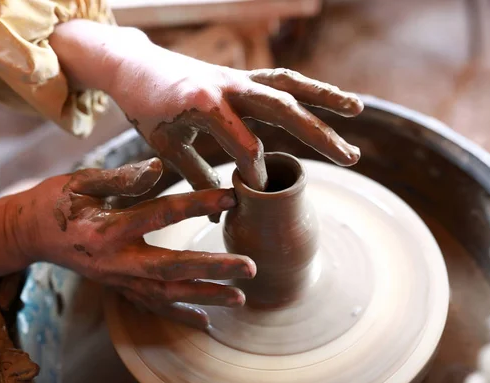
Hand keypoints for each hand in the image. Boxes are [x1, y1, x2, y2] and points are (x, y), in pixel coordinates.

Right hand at [19, 158, 255, 329]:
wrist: (27, 233)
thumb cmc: (56, 201)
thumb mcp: (81, 182)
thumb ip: (121, 177)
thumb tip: (158, 167)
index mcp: (107, 227)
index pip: (162, 213)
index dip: (198, 203)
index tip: (231, 196)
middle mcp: (115, 260)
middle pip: (171, 268)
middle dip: (212, 269)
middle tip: (249, 269)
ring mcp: (116, 279)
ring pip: (166, 294)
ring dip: (204, 297)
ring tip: (240, 298)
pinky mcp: (117, 288)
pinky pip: (151, 306)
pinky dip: (179, 315)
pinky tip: (205, 322)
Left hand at [109, 41, 362, 201]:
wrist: (132, 64)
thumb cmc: (146, 107)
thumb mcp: (165, 145)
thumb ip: (196, 174)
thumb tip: (221, 211)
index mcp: (202, 104)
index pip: (244, 143)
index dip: (256, 170)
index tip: (261, 191)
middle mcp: (226, 86)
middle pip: (281, 107)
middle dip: (318, 134)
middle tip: (349, 157)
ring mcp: (237, 77)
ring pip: (288, 84)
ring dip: (325, 96)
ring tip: (357, 109)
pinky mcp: (241, 75)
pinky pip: (280, 79)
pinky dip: (307, 87)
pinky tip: (330, 99)